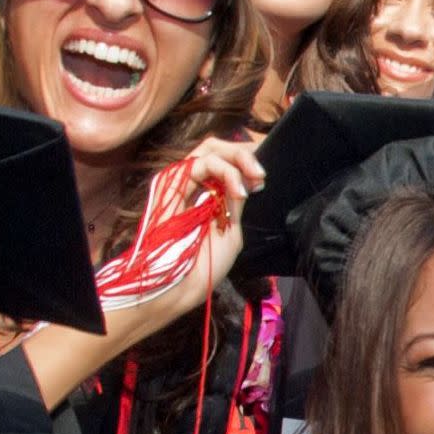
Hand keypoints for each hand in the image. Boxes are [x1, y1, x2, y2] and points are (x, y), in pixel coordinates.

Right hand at [126, 138, 259, 330]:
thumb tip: (247, 177)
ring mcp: (181, 182)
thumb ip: (235, 202)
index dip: (245, 163)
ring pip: (209, 150)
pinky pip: (201, 162)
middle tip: (260, 175)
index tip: (262, 179)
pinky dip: (225, 171)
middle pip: (217, 151)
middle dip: (243, 156)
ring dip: (237, 161)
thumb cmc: (206, 265)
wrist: (183, 283)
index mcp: (207, 195)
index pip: (225, 164)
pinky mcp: (171, 183)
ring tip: (253, 181)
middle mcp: (193, 185)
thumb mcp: (231, 229)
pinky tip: (238, 190)